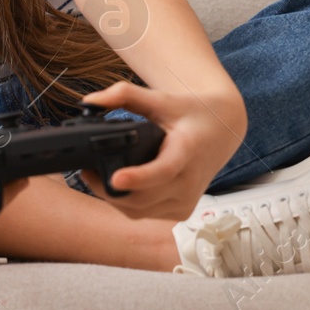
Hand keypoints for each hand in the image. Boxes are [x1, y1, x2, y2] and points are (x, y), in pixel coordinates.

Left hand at [77, 79, 245, 221]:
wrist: (222, 130)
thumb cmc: (192, 113)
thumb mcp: (163, 98)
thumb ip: (126, 95)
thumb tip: (89, 101)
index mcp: (188, 150)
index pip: (163, 171)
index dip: (138, 177)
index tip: (116, 177)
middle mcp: (190, 182)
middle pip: (141, 197)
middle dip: (108, 187)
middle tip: (87, 169)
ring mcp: (186, 201)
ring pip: (139, 211)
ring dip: (115, 198)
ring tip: (100, 175)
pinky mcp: (182, 211)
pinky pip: (145, 214)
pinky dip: (129, 203)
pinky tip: (123, 187)